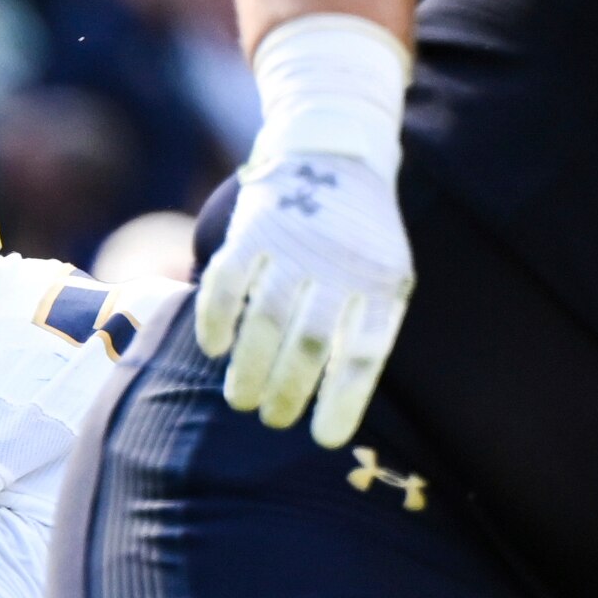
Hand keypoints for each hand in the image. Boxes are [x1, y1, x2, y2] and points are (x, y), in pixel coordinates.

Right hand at [193, 148, 412, 448]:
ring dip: (249, 368)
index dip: (343, 399)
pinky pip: (226, 285)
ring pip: (266, 320)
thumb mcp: (383, 278)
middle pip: (311, 342)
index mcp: (381, 283)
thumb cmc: (358, 240)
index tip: (324, 439)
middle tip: (271, 420)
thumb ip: (363, 328)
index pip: (363, 352)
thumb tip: (334, 405)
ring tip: (241, 400)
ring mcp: (293, 247)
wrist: (335, 158)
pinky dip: (216, 321)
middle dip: (287, 391)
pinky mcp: (252, 231)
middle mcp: (339, 266)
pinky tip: (214, 349)